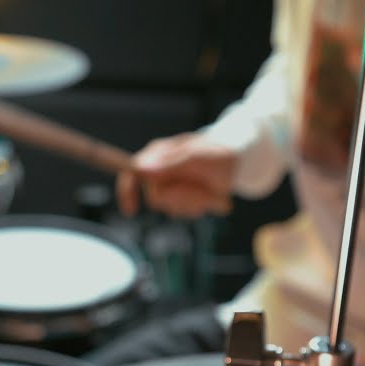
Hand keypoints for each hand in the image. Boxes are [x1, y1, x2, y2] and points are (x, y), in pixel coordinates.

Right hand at [117, 132, 237, 218]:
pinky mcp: (180, 196)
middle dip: (181, 198)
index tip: (131, 211)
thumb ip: (169, 164)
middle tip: (201, 190)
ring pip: (170, 208)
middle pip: (157, 199)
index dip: (127, 192)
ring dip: (193, 202)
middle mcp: (160, 170)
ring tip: (208, 190)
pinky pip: (182, 211)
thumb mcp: (195, 157)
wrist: (237, 161)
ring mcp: (170, 184)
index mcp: (158, 154)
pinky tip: (208, 195)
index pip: (132, 173)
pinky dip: (198, 206)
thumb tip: (142, 169)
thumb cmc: (216, 154)